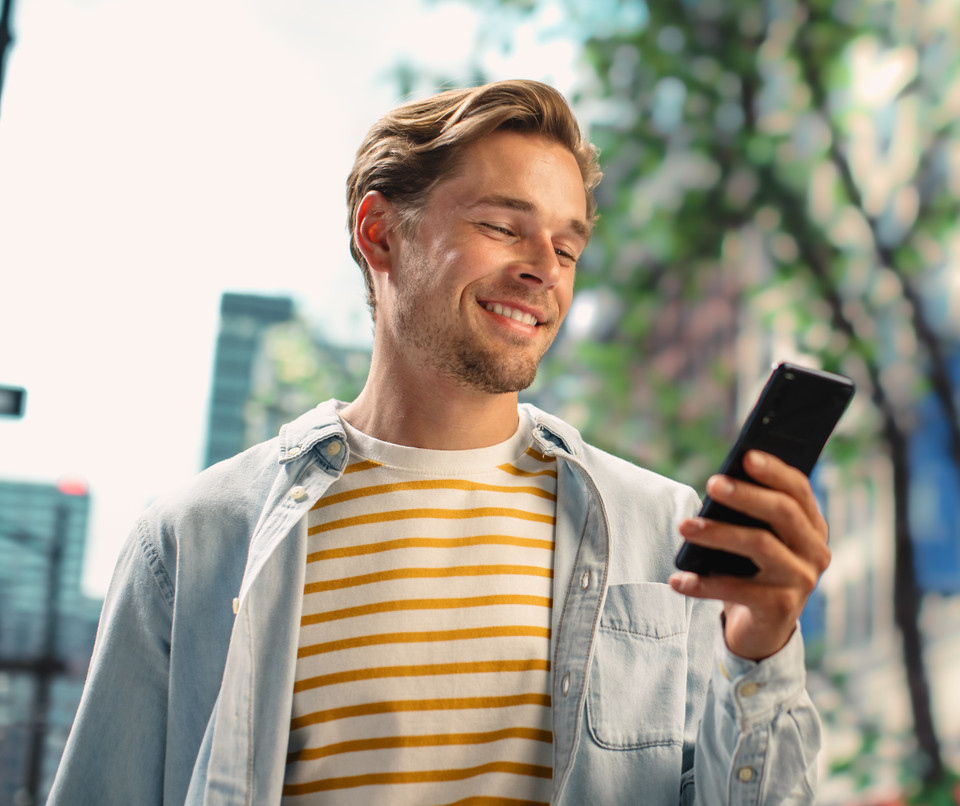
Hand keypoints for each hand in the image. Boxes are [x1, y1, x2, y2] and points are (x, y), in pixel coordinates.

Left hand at [668, 450, 830, 660]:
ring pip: (760, 545)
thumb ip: (747, 514)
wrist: (760, 629)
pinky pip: (738, 590)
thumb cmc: (752, 570)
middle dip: (745, 495)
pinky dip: (703, 584)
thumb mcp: (755, 538)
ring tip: (684, 527)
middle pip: (782, 512)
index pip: (798, 489)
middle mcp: (815, 551)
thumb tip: (719, 484)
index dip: (774, 470)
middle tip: (711, 484)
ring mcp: (801, 580)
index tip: (746, 456)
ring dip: (718, 533)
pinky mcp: (782, 609)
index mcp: (811, 526)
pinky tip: (678, 580)